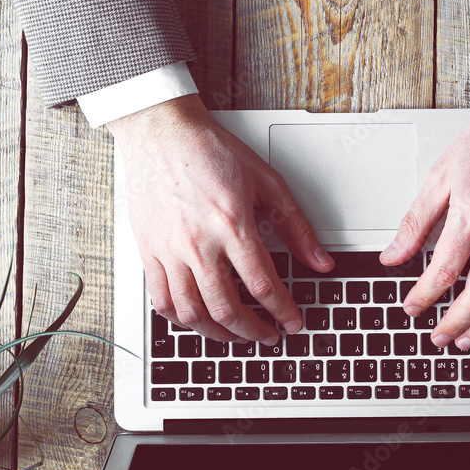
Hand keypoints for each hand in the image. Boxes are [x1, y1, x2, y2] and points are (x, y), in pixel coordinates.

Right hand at [107, 94, 333, 344]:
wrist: (161, 133)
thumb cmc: (210, 152)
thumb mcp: (266, 182)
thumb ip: (296, 226)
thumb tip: (321, 260)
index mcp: (231, 224)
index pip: (262, 284)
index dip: (282, 311)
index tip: (292, 322)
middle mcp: (197, 243)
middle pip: (227, 308)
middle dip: (253, 331)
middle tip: (268, 336)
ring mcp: (169, 250)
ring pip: (193, 313)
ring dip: (219, 334)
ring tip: (237, 335)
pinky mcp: (148, 252)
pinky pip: (162, 301)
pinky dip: (181, 320)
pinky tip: (198, 320)